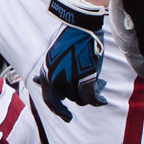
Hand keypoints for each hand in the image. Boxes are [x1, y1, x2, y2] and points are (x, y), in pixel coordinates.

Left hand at [37, 0, 107, 121]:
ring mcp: (70, 79)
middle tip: (90, 89)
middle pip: (69, 99)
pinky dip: (98, 101)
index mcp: (46, 73)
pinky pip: (92, 98)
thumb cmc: (69, 39)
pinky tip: (102, 100)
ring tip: (97, 82)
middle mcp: (55, 79)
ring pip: (81, 99)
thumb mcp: (54, 57)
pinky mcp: (85, 78)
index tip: (67, 117)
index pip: (49, 100)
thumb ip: (52, 73)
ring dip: (90, 94)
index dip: (58, 111)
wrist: (80, 26)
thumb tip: (40, 83)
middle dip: (80, 95)